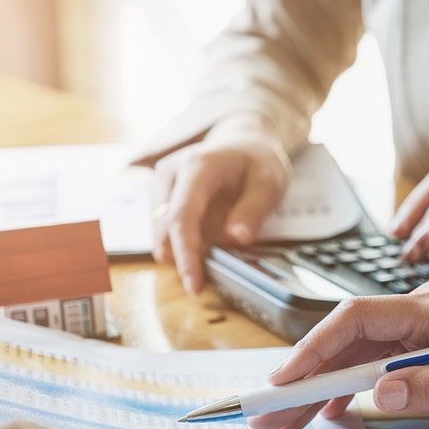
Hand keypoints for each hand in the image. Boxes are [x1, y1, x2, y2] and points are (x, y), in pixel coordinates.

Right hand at [152, 115, 291, 293]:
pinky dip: (179, 244)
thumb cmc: (257, 162)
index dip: (186, 255)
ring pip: (159, 232)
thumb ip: (253, 210)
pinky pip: (163, 229)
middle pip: (164, 229)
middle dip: (181, 260)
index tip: (194, 286)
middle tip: (204, 283)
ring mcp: (160, 182)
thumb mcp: (269, 183)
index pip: (182, 218)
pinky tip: (202, 243)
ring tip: (209, 256)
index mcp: (197, 167)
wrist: (242, 143)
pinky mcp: (159, 193)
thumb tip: (237, 238)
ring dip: (179, 253)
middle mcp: (170, 172)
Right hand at [246, 278, 428, 428]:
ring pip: (362, 346)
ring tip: (294, 419)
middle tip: (273, 419)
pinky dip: (357, 377)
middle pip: (350, 337)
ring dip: (326, 380)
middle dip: (307, 376)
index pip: (358, 321)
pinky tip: (340, 405)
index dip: (313, 350)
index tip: (282, 383)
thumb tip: (375, 396)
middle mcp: (426, 305)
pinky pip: (385, 351)